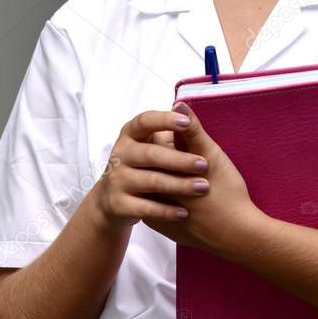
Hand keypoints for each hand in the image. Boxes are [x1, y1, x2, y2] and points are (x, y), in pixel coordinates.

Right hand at [96, 109, 217, 229]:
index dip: (165, 120)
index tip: (186, 122)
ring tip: (202, 188)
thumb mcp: (153, 146)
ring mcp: (117, 180)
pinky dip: (166, 211)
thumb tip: (184, 105)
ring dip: (179, 185)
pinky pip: (145, 208)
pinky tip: (184, 212)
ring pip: (151, 181)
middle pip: (151, 154)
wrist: (113, 202)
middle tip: (204, 165)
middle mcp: (120, 155)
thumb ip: (170, 132)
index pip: (145, 121)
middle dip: (180, 160)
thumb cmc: (143, 167)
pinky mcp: (118, 204)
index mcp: (130, 135)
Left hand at [140, 101, 255, 254]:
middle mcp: (153, 189)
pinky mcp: (160, 226)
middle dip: (166, 159)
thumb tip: (178, 104)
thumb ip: (192, 130)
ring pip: (152, 186)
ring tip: (186, 179)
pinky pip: (155, 206)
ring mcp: (155, 210)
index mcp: (164, 168)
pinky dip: (165, 199)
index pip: (156, 143)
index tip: (188, 143)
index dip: (172, 138)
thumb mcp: (211, 155)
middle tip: (191, 164)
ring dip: (164, 178)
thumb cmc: (227, 192)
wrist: (236, 234)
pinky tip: (182, 198)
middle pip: (152, 165)